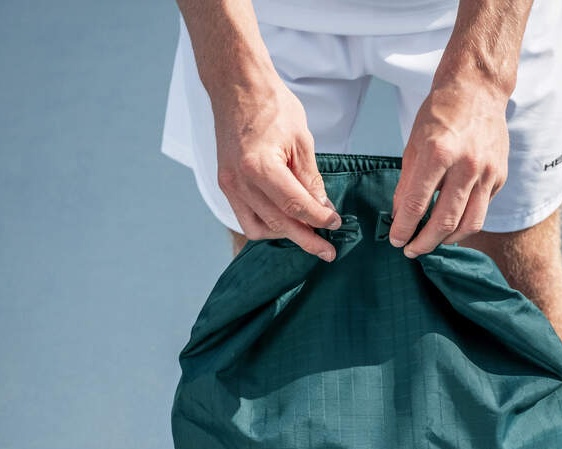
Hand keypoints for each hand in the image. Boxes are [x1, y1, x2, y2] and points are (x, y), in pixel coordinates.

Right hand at [212, 75, 342, 259]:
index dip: (318, 219)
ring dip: (285, 235)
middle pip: (278, 223)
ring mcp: (229, 185)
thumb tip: (321, 208)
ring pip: (259, 228)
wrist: (237, 86)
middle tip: (328, 251)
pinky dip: (265, 226)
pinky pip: (245, 218)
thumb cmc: (270, 104)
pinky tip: (284, 223)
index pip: (295, 205)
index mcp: (260, 166)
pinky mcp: (226, 185)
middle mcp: (240, 181)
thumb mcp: (301, 139)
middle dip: (306, 239)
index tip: (335, 224)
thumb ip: (310, 179)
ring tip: (307, 235)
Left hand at [390, 79, 509, 256]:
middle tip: (412, 250)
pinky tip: (451, 222)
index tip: (396, 240)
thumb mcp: (414, 145)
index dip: (404, 228)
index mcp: (439, 153)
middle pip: (445, 222)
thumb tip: (400, 217)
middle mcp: (466, 164)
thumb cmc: (441, 114)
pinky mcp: (500, 176)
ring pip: (469, 224)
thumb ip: (407, 183)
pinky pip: (481, 210)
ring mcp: (487, 171)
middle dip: (425, 243)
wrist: (477, 89)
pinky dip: (465, 222)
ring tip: (433, 242)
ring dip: (447, 240)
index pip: (417, 205)